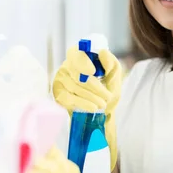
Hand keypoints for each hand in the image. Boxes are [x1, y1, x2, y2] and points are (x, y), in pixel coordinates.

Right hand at [52, 47, 122, 170]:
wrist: (103, 121)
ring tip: (101, 105)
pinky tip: (91, 110)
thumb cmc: (108, 98)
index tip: (95, 72)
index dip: (83, 62)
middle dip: (92, 87)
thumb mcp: (115, 81)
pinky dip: (80, 105)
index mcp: (78, 62)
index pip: (75, 55)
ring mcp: (59, 86)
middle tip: (105, 98)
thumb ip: (111, 63)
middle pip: (74, 74)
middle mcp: (64, 72)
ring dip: (88, 97)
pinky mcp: (57, 101)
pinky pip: (67, 101)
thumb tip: (102, 51)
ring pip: (71, 88)